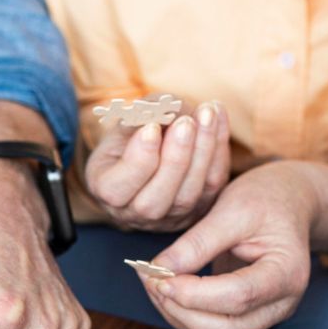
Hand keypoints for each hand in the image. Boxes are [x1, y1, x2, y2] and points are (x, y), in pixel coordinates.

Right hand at [84, 100, 229, 231]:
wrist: (150, 153)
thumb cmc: (130, 137)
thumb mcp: (123, 124)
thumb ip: (139, 117)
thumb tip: (167, 111)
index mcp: (108, 193)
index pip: (117, 189)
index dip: (138, 159)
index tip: (151, 126)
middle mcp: (137, 214)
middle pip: (155, 201)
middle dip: (174, 159)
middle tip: (185, 122)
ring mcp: (170, 217)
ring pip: (189, 195)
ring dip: (202, 151)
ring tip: (207, 112)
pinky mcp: (200, 208)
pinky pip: (213, 183)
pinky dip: (219, 147)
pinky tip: (219, 114)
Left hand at [143, 162, 317, 328]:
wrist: (288, 203)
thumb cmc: (266, 200)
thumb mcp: (233, 208)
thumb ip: (198, 242)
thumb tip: (160, 270)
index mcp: (287, 273)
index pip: (239, 296)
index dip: (195, 293)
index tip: (161, 277)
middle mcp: (281, 303)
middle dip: (183, 311)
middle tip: (152, 280)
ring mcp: (265, 315)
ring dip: (178, 315)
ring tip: (154, 281)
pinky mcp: (246, 316)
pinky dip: (183, 315)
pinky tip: (166, 288)